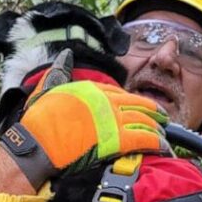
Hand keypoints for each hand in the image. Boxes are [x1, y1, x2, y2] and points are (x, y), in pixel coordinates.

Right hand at [0, 80, 168, 189]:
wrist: (37, 145)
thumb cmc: (38, 122)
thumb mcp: (47, 89)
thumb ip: (59, 72)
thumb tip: (65, 55)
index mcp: (91, 90)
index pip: (119, 93)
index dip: (133, 101)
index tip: (140, 107)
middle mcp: (106, 101)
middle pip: (137, 105)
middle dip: (152, 112)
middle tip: (162, 119)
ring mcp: (113, 120)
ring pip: (144, 121)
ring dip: (157, 129)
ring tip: (164, 135)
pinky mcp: (117, 140)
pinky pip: (144, 139)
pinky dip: (156, 142)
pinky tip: (162, 146)